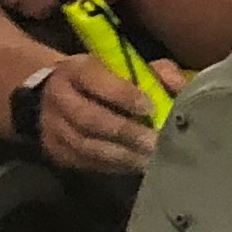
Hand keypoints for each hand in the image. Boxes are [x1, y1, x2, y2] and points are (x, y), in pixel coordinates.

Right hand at [32, 57, 161, 174]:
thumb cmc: (105, 79)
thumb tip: (178, 86)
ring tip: (149, 159)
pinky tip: (135, 165)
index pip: (96, 80)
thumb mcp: (128, 65)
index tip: (149, 108)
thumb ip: (157, 72)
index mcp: (77, 69)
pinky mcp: (56, 151)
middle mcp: (58, 96)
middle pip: (89, 118)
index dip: (122, 95)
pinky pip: (86, 162)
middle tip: (153, 143)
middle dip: (125, 132)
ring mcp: (52, 126)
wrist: (58, 95)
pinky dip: (114, 166)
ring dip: (122, 155)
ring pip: (87, 146)